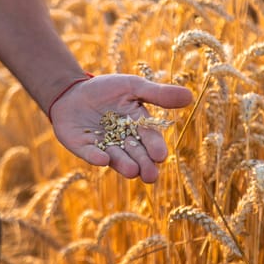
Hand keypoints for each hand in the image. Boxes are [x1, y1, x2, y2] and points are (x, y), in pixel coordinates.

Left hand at [49, 74, 192, 182]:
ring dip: (124, 165)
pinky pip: (90, 153)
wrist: (73, 91)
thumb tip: (190, 96)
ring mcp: (103, 146)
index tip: (160, 155)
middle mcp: (123, 142)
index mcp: (138, 128)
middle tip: (151, 176)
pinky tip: (102, 159)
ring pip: (116, 158)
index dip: (155, 147)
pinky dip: (95, 157)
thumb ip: (158, 94)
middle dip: (143, 164)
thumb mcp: (134, 87)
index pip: (150, 139)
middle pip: (136, 155)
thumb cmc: (108, 89)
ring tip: (132, 171)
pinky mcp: (83, 148)